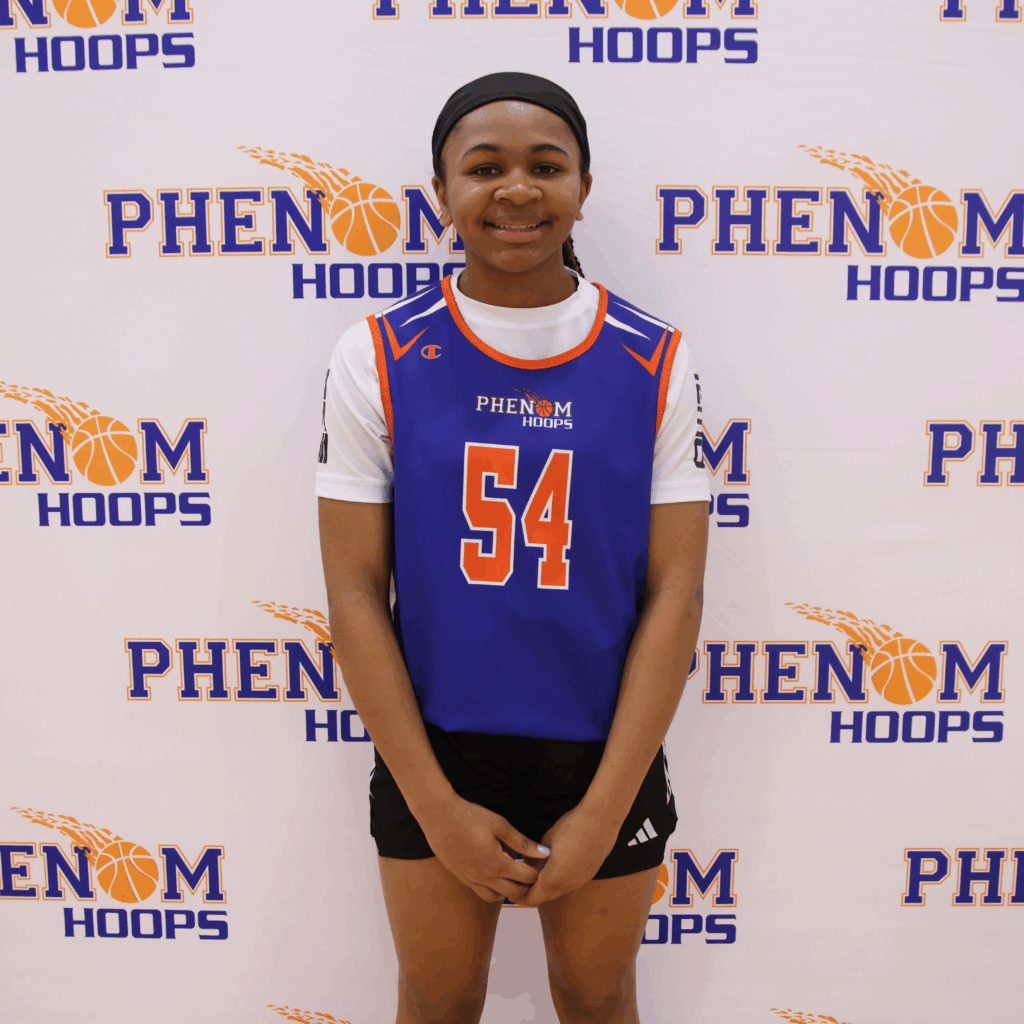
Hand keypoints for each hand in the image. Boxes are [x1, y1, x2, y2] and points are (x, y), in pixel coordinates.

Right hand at [417, 795, 550, 903]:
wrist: (438, 816)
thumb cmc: (469, 816)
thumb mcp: (499, 825)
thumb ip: (522, 842)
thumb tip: (545, 852)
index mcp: (496, 864)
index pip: (526, 878)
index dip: (538, 872)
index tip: (544, 864)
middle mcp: (484, 877)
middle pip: (514, 893)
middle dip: (528, 887)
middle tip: (534, 874)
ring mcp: (471, 880)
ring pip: (496, 897)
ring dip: (509, 891)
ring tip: (515, 875)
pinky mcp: (461, 878)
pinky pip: (481, 892)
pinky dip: (493, 889)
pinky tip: (496, 874)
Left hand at [518, 803, 621, 906]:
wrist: (601, 821)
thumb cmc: (572, 827)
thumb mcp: (546, 840)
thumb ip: (534, 857)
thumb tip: (528, 865)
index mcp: (554, 879)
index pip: (532, 899)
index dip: (519, 896)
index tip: (511, 888)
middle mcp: (568, 886)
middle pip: (545, 897)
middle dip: (532, 891)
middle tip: (520, 880)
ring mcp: (580, 882)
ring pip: (558, 891)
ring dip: (547, 885)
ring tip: (537, 870)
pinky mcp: (589, 875)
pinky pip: (570, 883)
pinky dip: (560, 880)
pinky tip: (556, 864)